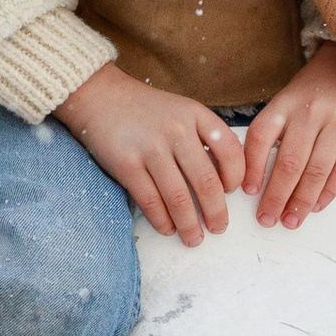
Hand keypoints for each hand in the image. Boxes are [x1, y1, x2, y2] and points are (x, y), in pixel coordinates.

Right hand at [53, 64, 243, 242]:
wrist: (99, 96)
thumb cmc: (144, 109)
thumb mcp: (179, 110)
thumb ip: (200, 137)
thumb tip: (220, 180)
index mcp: (195, 114)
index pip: (229, 150)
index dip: (236, 176)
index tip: (232, 192)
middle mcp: (177, 130)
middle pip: (206, 181)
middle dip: (216, 212)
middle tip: (219, 228)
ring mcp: (151, 147)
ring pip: (179, 197)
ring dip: (189, 225)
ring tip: (194, 238)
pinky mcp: (127, 164)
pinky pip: (151, 201)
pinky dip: (162, 220)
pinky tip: (168, 228)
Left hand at [239, 44, 335, 227]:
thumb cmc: (314, 92)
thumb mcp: (288, 100)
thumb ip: (275, 131)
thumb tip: (256, 177)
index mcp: (286, 101)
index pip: (261, 136)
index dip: (253, 167)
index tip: (248, 191)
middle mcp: (311, 110)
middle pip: (289, 162)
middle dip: (276, 197)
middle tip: (268, 219)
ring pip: (316, 171)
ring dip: (302, 202)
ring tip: (291, 220)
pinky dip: (328, 192)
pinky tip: (316, 206)